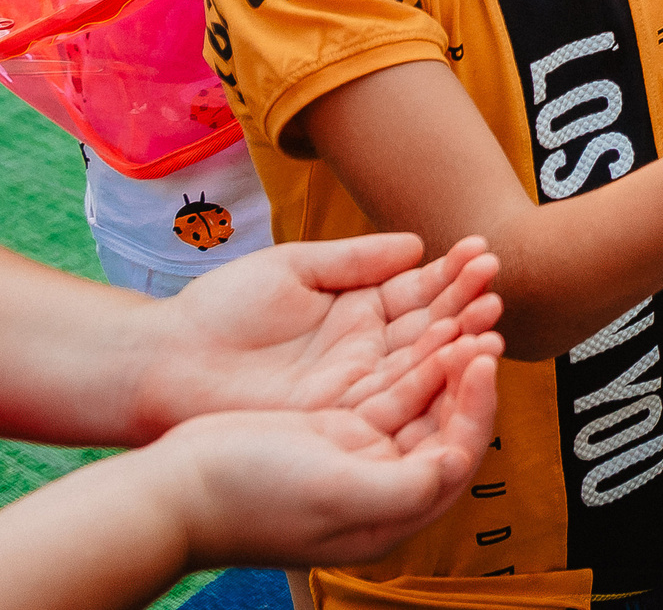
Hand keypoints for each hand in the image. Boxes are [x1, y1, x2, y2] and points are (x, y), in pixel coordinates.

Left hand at [133, 235, 502, 439]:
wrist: (165, 364)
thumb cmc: (221, 310)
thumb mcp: (294, 268)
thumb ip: (355, 259)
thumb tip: (418, 245)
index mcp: (358, 308)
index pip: (418, 289)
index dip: (451, 272)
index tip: (481, 252)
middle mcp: (367, 349)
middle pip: (430, 324)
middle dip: (466, 302)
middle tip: (496, 281)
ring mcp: (358, 384)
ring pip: (422, 360)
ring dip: (460, 337)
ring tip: (491, 312)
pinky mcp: (343, 417)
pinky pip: (396, 396)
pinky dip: (430, 375)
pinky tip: (460, 352)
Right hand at [155, 330, 500, 568]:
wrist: (172, 490)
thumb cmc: (245, 496)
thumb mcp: (334, 493)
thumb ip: (403, 487)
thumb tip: (456, 463)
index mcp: (391, 514)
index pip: (458, 453)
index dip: (477, 403)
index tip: (483, 353)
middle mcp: (384, 485)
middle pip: (447, 421)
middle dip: (470, 369)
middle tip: (486, 317)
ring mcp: (360, 454)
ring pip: (424, 396)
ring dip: (449, 353)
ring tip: (472, 307)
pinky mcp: (336, 426)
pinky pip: (392, 385)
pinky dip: (415, 354)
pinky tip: (432, 321)